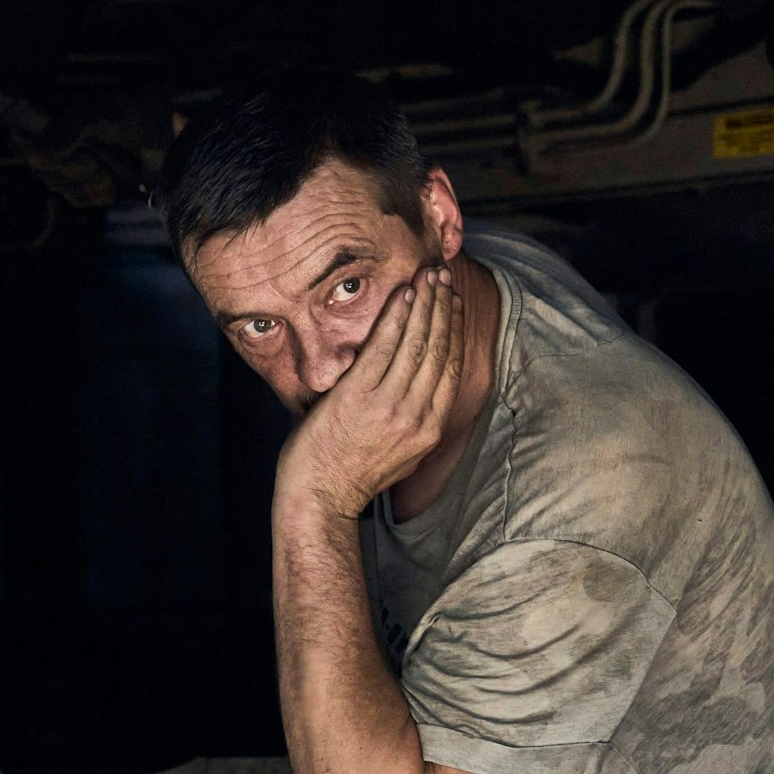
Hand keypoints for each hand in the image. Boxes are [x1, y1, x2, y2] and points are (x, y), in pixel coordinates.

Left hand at [275, 267, 464, 518]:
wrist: (318, 498)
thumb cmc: (351, 476)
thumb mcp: (401, 455)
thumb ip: (416, 424)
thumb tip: (424, 397)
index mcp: (429, 429)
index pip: (450, 367)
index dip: (455, 329)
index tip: (454, 302)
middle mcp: (416, 415)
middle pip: (439, 349)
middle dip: (443, 307)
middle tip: (444, 275)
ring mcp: (388, 406)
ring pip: (417, 343)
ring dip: (425, 303)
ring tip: (429, 276)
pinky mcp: (358, 397)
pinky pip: (383, 347)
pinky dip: (397, 317)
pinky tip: (403, 294)